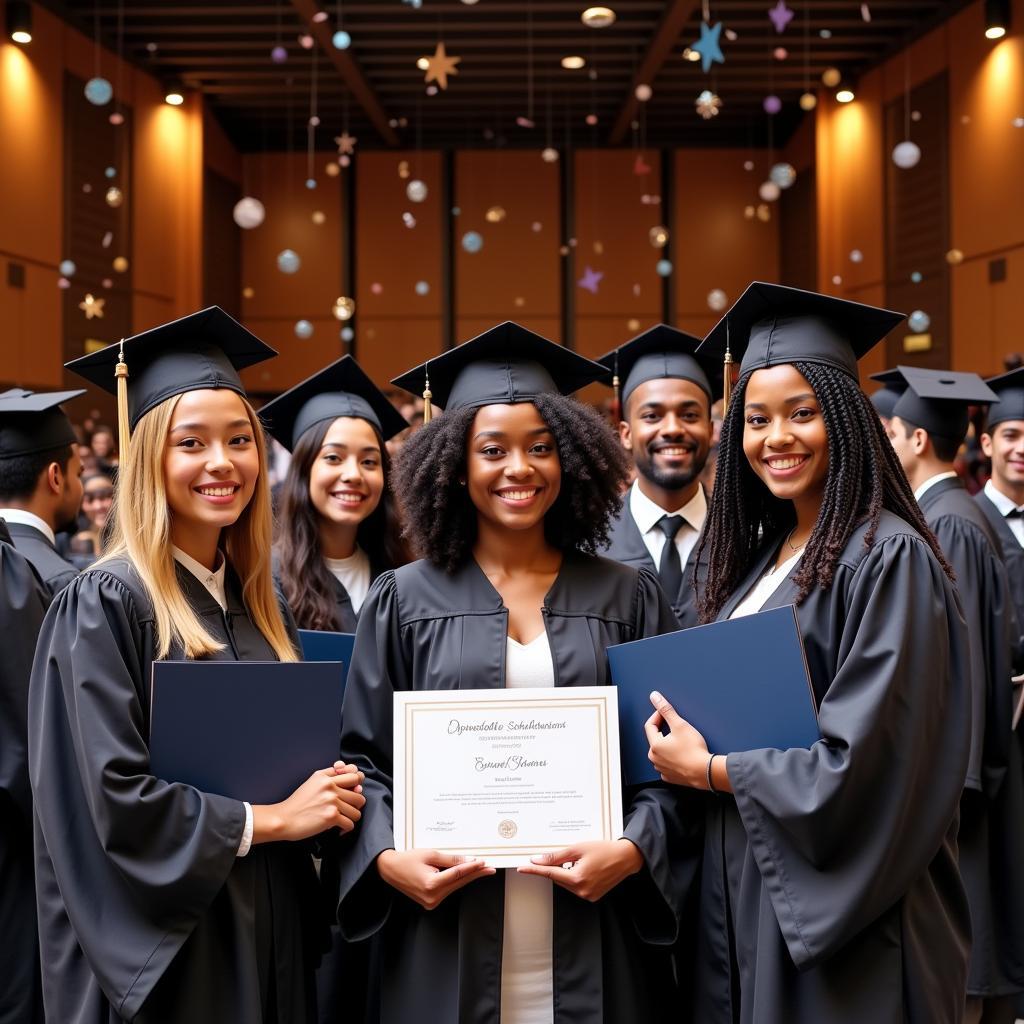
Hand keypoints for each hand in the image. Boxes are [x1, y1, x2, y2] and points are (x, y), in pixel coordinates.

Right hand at [253, 762, 365, 842]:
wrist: (284, 819)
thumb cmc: (297, 804)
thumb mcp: (312, 782)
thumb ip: (330, 777)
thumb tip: (353, 784)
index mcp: (325, 777)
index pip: (353, 774)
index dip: (357, 784)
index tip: (353, 791)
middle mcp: (330, 786)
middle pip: (359, 792)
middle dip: (356, 802)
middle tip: (349, 808)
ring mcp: (332, 801)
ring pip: (357, 810)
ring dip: (351, 817)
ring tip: (344, 819)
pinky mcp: (331, 816)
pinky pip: (350, 823)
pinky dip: (346, 828)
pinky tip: (339, 828)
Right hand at [376, 848, 494, 909]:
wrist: (390, 870)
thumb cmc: (408, 860)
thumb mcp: (430, 854)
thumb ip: (450, 860)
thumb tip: (468, 861)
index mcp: (431, 884)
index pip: (458, 874)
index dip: (472, 867)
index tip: (483, 862)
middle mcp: (432, 897)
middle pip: (459, 883)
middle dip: (475, 875)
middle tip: (490, 869)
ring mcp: (431, 902)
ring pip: (454, 887)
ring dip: (467, 878)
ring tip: (480, 870)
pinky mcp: (430, 902)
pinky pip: (447, 890)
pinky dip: (456, 882)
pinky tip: (465, 875)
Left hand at [517, 840, 643, 901]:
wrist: (626, 858)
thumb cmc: (605, 850)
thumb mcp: (578, 849)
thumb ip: (557, 856)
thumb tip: (538, 860)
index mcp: (577, 879)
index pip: (549, 874)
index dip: (534, 870)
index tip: (522, 869)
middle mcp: (581, 891)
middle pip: (558, 878)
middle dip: (556, 867)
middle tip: (566, 855)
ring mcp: (587, 895)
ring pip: (566, 883)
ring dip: (566, 872)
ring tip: (581, 860)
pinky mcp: (592, 896)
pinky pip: (576, 887)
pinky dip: (575, 877)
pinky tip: (585, 867)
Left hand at [644, 691, 711, 787]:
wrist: (705, 772)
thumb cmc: (694, 751)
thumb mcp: (679, 724)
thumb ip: (666, 710)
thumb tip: (655, 697)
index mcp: (654, 746)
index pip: (650, 725)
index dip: (658, 716)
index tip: (666, 713)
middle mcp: (655, 758)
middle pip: (655, 739)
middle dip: (664, 731)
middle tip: (678, 729)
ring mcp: (662, 769)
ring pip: (661, 752)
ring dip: (668, 745)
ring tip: (682, 743)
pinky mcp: (670, 776)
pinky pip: (668, 764)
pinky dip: (673, 758)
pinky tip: (682, 755)